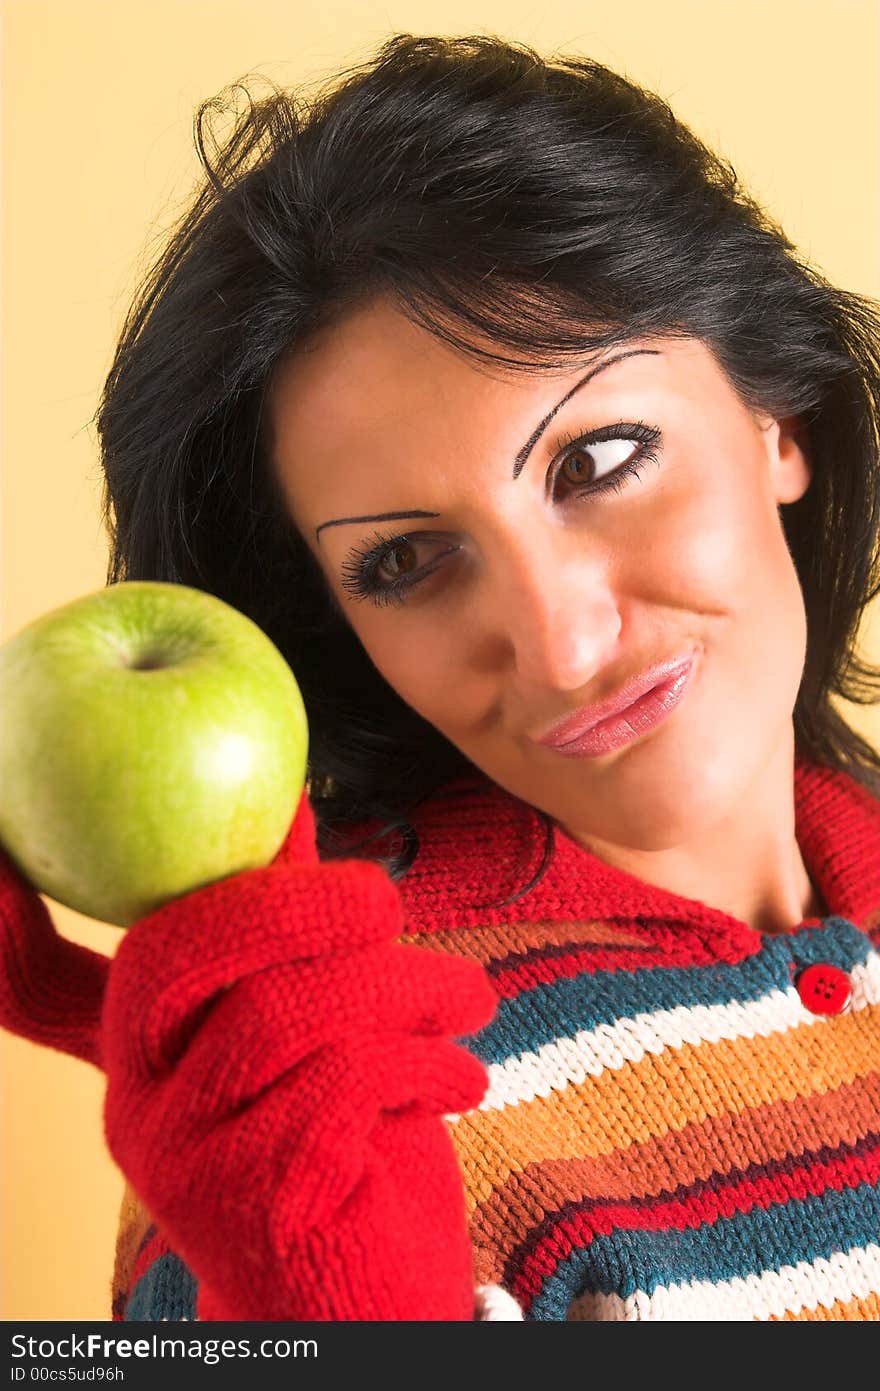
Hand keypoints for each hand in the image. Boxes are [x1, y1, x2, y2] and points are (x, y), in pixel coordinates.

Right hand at [3, 792, 497, 1319]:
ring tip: (467, 1000)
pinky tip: (459, 1081)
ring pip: (278, 1009)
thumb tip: (289, 802)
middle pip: (173, 953)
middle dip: (290, 902)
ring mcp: (178, 1158)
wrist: (376, 1297)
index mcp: (142, 1050)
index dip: (6, 925)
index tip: (3, 858)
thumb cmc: (349, 1143)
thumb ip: (289, 927)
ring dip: (400, 985)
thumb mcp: (318, 1022)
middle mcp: (134, 1103)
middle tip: (383, 897)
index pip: (38, 984)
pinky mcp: (246, 1201)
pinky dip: (422, 1061)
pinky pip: (340, 1078)